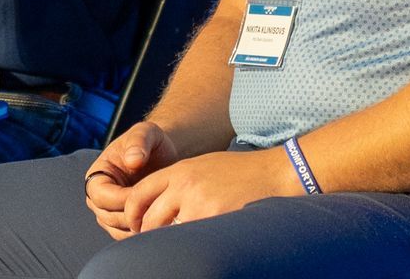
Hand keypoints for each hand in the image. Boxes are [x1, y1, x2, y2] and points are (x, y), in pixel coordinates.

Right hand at [83, 122, 181, 238]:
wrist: (161, 154)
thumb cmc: (150, 141)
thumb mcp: (146, 132)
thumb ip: (139, 141)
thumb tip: (133, 160)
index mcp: (97, 175)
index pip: (100, 195)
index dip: (120, 199)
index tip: (143, 195)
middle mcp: (99, 195)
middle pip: (106, 216)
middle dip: (130, 216)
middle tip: (155, 211)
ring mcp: (109, 210)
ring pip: (116, 229)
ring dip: (136, 227)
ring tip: (159, 217)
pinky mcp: (122, 220)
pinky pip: (127, 234)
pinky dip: (141, 233)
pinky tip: (159, 224)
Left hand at [121, 148, 299, 234]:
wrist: (276, 173)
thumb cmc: (242, 172)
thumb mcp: (205, 166)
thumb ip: (179, 182)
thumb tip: (155, 206)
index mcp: (181, 170)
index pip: (140, 193)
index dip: (132, 213)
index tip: (136, 225)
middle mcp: (185, 185)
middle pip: (148, 217)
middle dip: (147, 233)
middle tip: (153, 241)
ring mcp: (198, 203)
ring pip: (166, 232)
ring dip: (168, 240)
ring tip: (178, 243)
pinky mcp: (213, 219)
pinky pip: (189, 238)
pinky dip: (190, 244)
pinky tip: (200, 242)